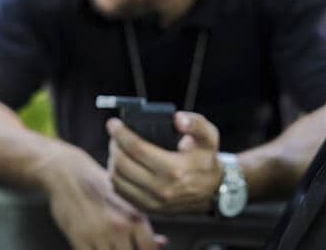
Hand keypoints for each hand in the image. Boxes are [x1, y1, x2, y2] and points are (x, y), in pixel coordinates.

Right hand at [44, 146, 165, 249]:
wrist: (66, 172)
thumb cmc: (98, 187)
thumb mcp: (124, 200)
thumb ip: (142, 225)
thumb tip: (162, 243)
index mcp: (135, 217)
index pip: (149, 249)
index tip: (137, 248)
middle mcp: (120, 226)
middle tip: (119, 244)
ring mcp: (98, 234)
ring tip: (108, 244)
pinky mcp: (78, 238)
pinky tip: (94, 246)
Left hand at [106, 112, 221, 213]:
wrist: (212, 192)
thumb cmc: (206, 160)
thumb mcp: (208, 138)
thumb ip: (196, 123)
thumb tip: (177, 118)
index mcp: (175, 170)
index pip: (137, 149)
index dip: (121, 133)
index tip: (113, 123)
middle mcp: (162, 189)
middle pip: (122, 164)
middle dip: (114, 146)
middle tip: (115, 135)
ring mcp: (153, 201)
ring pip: (117, 179)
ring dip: (113, 161)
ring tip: (117, 148)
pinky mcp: (148, 208)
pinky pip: (121, 192)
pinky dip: (115, 177)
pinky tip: (119, 165)